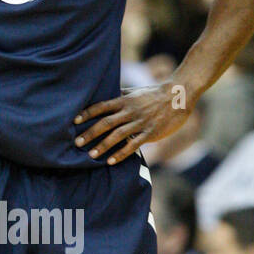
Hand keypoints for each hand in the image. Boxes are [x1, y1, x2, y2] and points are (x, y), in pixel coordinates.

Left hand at [74, 82, 194, 164]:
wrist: (179, 95)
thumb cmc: (154, 94)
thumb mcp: (135, 92)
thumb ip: (120, 96)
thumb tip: (103, 97)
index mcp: (125, 100)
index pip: (101, 106)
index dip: (87, 113)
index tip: (74, 121)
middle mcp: (130, 111)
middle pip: (106, 123)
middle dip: (90, 133)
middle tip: (76, 142)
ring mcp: (140, 122)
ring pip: (117, 135)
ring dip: (103, 145)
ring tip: (91, 155)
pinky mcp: (150, 132)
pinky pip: (133, 145)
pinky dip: (121, 153)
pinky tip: (111, 161)